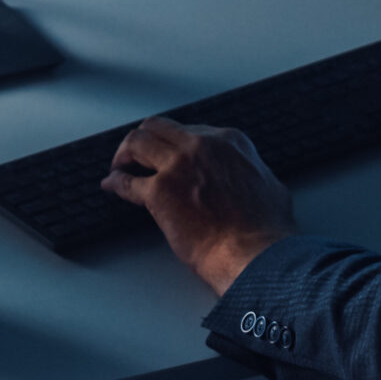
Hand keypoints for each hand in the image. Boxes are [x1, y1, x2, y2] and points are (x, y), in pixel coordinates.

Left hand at [102, 116, 296, 294]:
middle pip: (158, 127)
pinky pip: (126, 181)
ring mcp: (178, 165)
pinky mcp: (159, 191)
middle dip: (143, 139)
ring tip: (120, 166)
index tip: (166, 153)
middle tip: (136, 155)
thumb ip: (249, 172)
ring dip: (124, 153)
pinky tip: (111, 185)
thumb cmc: (265, 228)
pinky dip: (115, 182)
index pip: (189, 130)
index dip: (173, 143)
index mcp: (228, 141)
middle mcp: (201, 145)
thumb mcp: (269, 184)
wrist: (253, 252)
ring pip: (137, 142)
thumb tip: (247, 178)